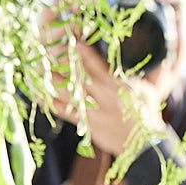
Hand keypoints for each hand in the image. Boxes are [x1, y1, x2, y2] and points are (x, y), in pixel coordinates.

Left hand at [40, 10, 163, 156]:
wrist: (144, 145)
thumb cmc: (145, 114)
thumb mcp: (147, 91)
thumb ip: (138, 75)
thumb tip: (145, 59)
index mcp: (120, 87)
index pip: (99, 65)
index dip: (84, 52)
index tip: (71, 39)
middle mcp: (105, 98)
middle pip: (80, 77)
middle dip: (63, 63)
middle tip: (46, 50)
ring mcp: (94, 112)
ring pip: (68, 94)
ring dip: (52, 81)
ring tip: (39, 67)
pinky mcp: (86, 125)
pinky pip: (64, 112)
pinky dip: (50, 102)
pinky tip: (38, 92)